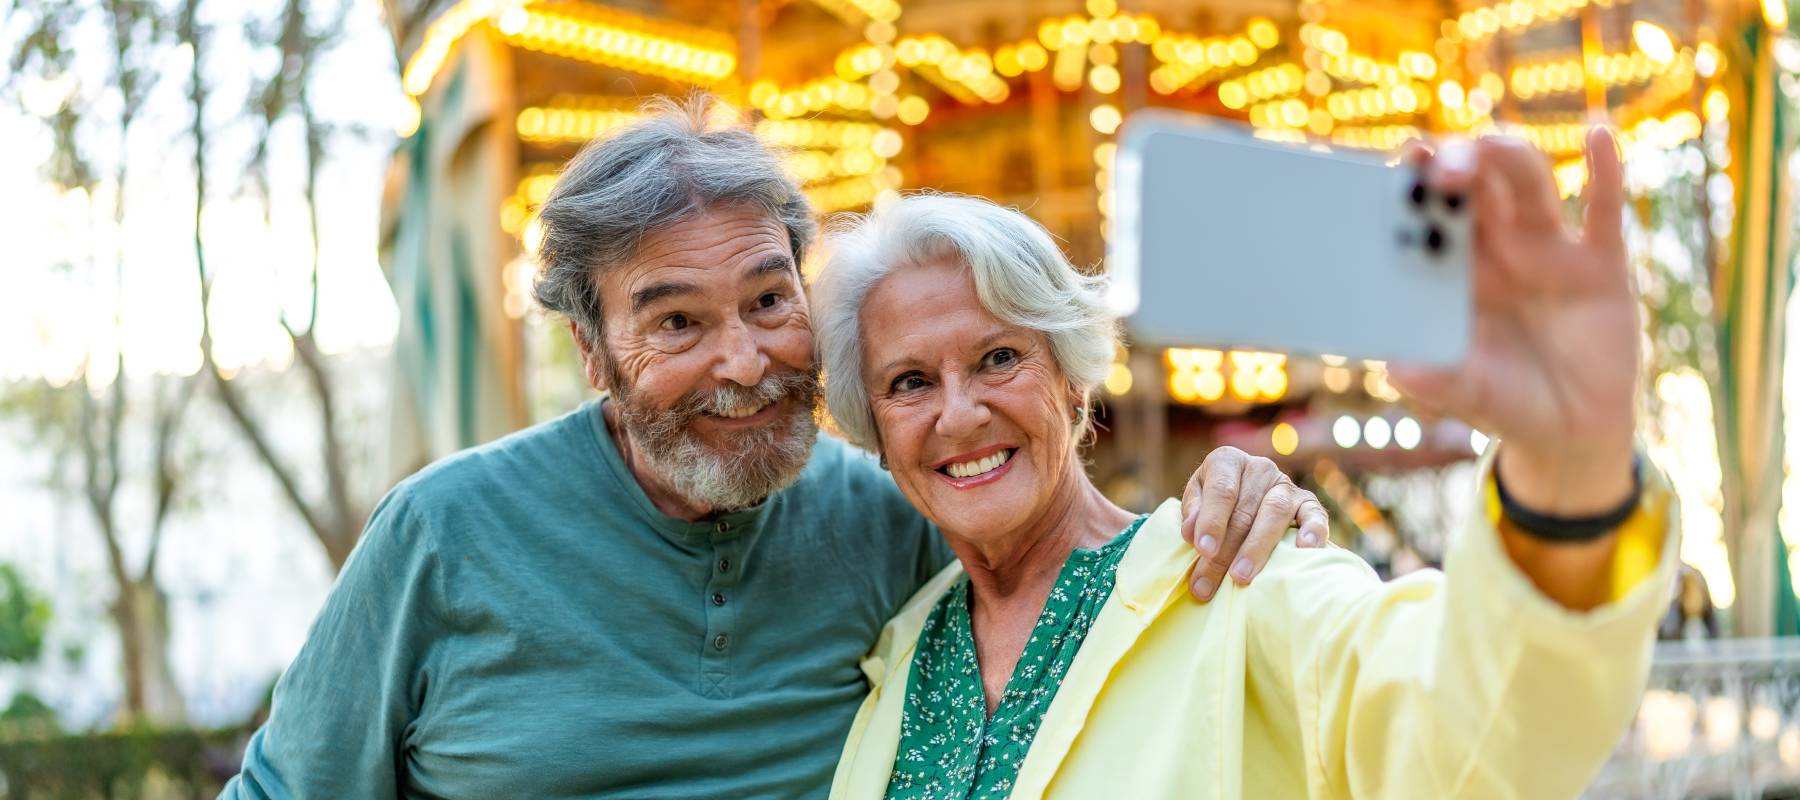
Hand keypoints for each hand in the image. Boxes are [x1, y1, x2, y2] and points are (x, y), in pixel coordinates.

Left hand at [1178, 446, 1328, 601]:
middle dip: (1225, 552)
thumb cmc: (1213, 505)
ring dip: (1257, 548)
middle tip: (1208, 584)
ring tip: (1241, 577)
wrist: (1243, 500)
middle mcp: (1259, 468)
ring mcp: (1286, 485)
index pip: (1222, 490)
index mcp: (1227, 460)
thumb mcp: (1195, 501)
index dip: (1212, 521)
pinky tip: (1306, 549)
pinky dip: (1313, 531)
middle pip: (1244, 511)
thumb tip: (1191, 532)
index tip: (1203, 550)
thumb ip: (1192, 513)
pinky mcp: (1309, 503)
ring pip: (1276, 512)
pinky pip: (1315, 515)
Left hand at [1390, 130, 1638, 516]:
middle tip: (1433, 163)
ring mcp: (1550, 249)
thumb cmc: (1503, 402)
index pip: (1430, 211)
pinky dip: (1604, 170)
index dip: (1415, 183)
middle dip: (1454, 162)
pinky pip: (1604, 210)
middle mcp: (1499, 247)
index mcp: (1455, 269)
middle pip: (1475, 182)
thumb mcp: (1462, 393)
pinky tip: (1597, 134)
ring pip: (1528, 183)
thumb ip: (1432, 378)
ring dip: (1506, 158)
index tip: (1395, 165)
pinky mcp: (1601, 265)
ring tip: (1483, 151)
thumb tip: (1397, 369)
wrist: (1571, 432)